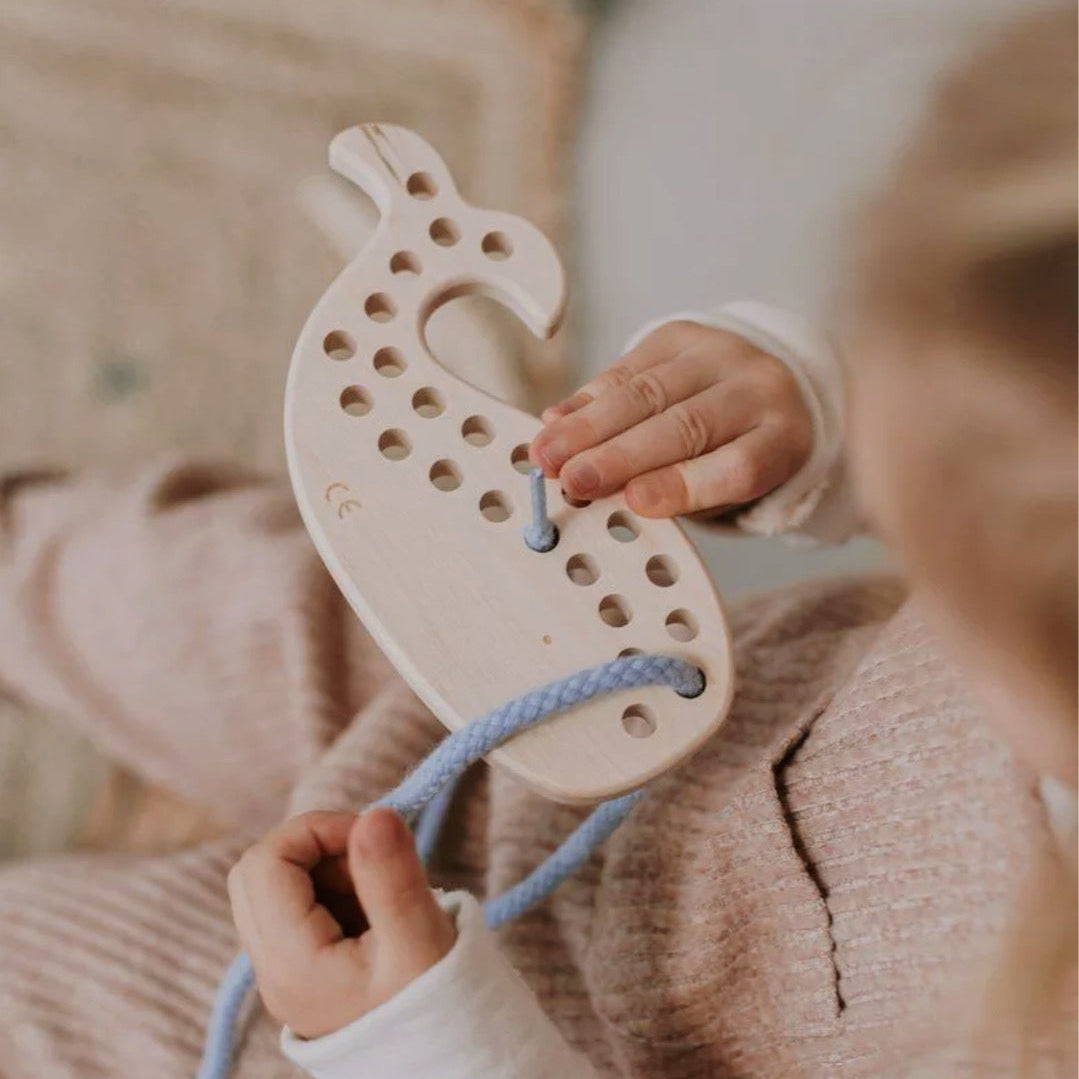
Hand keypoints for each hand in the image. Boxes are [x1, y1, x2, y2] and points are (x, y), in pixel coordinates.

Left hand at [228, 808, 455, 1039]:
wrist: (445, 1066)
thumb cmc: (437, 1011)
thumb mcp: (420, 941)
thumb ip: (392, 876)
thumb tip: (373, 814)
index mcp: (292, 964)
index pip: (267, 861)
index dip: (317, 830)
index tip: (373, 839)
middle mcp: (273, 971)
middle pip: (258, 870)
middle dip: (315, 846)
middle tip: (372, 862)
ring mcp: (282, 973)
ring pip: (274, 886)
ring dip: (325, 868)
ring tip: (380, 892)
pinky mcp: (300, 972)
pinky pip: (294, 909)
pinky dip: (330, 891)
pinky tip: (374, 912)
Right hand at [530, 321, 811, 517]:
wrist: (762, 385)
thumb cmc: (738, 453)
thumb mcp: (727, 491)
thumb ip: (679, 498)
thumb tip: (607, 497)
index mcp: (783, 439)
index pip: (739, 465)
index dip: (684, 485)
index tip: (633, 501)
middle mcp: (758, 388)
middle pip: (686, 425)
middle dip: (619, 456)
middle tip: (572, 481)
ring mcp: (719, 354)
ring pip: (647, 392)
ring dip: (588, 426)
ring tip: (549, 454)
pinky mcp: (681, 335)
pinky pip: (627, 368)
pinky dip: (587, 398)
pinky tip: (557, 420)